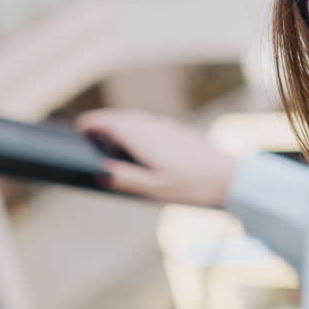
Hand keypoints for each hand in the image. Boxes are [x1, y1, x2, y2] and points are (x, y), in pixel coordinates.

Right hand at [76, 109, 241, 207]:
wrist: (231, 178)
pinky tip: (141, 147)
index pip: (110, 122)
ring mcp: (168, 128)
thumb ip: (126, 179)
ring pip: (137, 120)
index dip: (91, 123)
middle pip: (122, 119)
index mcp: (143, 137)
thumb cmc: (193, 186)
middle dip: (103, 124)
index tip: (77, 128)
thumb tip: (100, 171)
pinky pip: (150, 125)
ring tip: (110, 143)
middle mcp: (154, 127)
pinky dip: (137, 130)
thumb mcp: (155, 189)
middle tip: (88, 135)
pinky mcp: (179, 133)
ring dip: (121, 126)